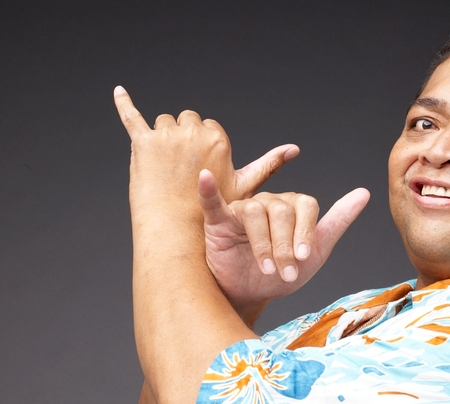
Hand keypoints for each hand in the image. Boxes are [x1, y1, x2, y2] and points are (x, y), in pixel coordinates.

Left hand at [113, 86, 298, 218]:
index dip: (203, 147)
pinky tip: (119, 92)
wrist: (177, 230)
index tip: (199, 166)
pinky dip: (124, 103)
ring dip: (162, 137)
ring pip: (163, 123)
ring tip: (162, 165)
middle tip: (180, 169)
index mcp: (217, 138)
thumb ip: (269, 164)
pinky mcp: (142, 142)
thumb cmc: (213, 211)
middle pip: (186, 121)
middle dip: (183, 139)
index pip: (208, 128)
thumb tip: (294, 149)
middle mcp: (193, 132)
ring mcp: (166, 136)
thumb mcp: (245, 186)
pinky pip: (131, 116)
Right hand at [198, 169, 369, 323]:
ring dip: (262, 244)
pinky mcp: (219, 220)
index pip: (305, 205)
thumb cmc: (282, 273)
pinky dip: (209, 189)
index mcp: (293, 207)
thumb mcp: (315, 252)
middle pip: (282, 211)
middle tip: (286, 272)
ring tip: (265, 269)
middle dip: (285, 246)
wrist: (251, 295)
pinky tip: (205, 177)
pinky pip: (214, 201)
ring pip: (255, 212)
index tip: (303, 259)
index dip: (305, 232)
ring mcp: (244, 209)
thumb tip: (364, 192)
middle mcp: (270, 202)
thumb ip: (337, 222)